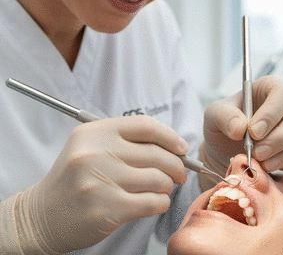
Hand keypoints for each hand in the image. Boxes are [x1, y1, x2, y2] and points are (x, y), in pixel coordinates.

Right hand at [14, 116, 187, 252]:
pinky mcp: (106, 209)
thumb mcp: (92, 147)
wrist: (42, 215)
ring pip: (157, 179)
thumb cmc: (76, 178)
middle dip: (176, 165)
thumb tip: (173, 147)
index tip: (181, 147)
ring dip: (167, 186)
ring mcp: (100, 181)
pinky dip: (161, 203)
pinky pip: (151, 202)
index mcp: (95, 132)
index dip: (170, 136)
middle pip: (156, 153)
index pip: (145, 125)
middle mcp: (96, 153)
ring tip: (163, 189)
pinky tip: (156, 202)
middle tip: (179, 173)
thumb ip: (127, 142)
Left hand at [201, 76, 282, 187]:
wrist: (227, 149)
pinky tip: (272, 166)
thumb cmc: (225, 125)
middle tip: (258, 153)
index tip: (253, 133)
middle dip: (282, 137)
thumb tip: (239, 128)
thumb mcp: (214, 116)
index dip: (272, 113)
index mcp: (271, 87)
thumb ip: (224, 117)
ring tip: (262, 163)